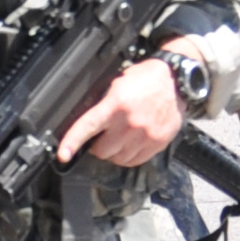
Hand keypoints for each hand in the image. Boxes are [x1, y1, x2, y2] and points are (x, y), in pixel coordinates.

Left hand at [58, 54, 186, 169]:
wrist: (176, 81)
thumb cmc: (146, 79)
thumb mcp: (118, 84)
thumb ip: (103, 104)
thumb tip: (87, 123)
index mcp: (116, 104)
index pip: (88, 127)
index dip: (72, 142)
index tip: (63, 155)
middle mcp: (130, 123)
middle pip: (102, 150)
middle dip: (98, 145)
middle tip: (104, 135)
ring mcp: (145, 136)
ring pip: (118, 159)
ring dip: (114, 152)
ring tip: (120, 137)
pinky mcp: (157, 143)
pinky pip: (135, 161)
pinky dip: (129, 156)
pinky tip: (131, 143)